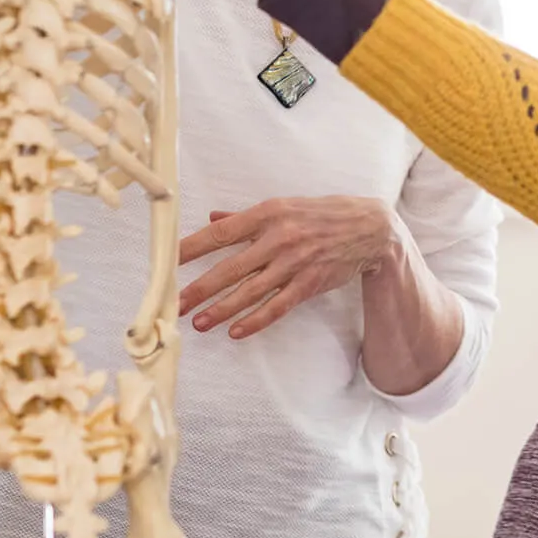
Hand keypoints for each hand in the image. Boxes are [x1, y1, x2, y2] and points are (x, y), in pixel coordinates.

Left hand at [179, 197, 402, 338]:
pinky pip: (278, 306)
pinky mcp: (310, 282)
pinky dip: (256, 320)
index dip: (191, 249)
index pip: (221, 234)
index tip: (166, 261)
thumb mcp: (285, 206)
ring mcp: (295, 262)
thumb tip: (213, 219)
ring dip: (222, 310)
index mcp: (269, 214)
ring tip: (199, 323)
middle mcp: (279, 238)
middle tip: (174, 305)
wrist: (370, 228)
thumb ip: (246, 217)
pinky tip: (236, 331)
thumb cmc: (323, 214)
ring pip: (250, 291)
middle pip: (230, 268)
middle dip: (199, 289)